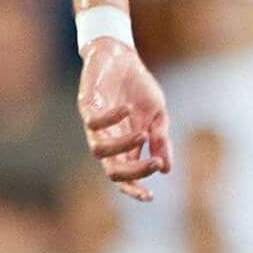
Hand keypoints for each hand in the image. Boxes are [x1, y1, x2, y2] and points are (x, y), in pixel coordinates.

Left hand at [77, 39, 173, 200]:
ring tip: (143, 133)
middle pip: (112, 171)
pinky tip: (127, 109)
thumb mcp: (158, 114)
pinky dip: (111, 119)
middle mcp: (108, 139)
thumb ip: (161, 140)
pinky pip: (93, 122)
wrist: (121, 55)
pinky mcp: (86, 105)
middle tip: (153, 164)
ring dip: (123, 147)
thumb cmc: (137, 87)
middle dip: (132, 173)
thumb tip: (166, 169)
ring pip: (99, 151)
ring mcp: (95, 124)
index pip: (125, 176)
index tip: (150, 197)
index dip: (134, 189)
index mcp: (124, 145)